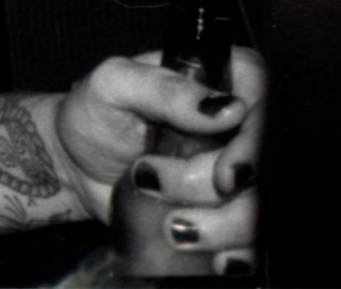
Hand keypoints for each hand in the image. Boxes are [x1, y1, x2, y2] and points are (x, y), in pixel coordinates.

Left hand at [56, 46, 265, 273]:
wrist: (76, 162)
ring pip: (260, 209)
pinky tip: (213, 260)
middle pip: (262, 164)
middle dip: (209, 189)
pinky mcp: (226, 212)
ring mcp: (235, 173)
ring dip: (219, 228)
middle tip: (151, 181)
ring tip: (168, 226)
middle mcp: (237, 126)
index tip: (224, 177)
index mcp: (218, 80)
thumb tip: (227, 109)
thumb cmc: (94, 112)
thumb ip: (163, 89)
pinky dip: (236, 255)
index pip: (264, 102)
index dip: (254, 146)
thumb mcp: (113, 85)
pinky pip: (253, 241)